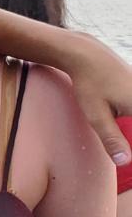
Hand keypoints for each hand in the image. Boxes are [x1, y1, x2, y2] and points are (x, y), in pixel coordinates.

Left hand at [68, 33, 131, 165]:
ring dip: (127, 127)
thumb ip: (112, 139)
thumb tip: (125, 162)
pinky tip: (117, 113)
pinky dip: (128, 115)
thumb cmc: (90, 83)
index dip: (129, 144)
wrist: (87, 54)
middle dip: (126, 133)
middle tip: (109, 119)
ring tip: (114, 125)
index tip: (123, 146)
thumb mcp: (96, 115)